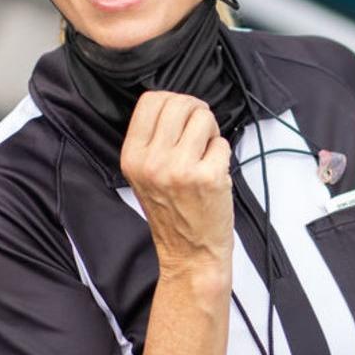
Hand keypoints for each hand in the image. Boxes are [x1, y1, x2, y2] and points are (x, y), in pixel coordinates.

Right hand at [120, 91, 233, 278]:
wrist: (189, 254)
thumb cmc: (172, 213)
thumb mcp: (144, 175)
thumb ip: (152, 140)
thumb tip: (176, 104)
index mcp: (132, 157)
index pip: (150, 100)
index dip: (173, 102)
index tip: (183, 116)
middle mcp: (152, 161)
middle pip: (179, 103)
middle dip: (195, 112)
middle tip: (199, 133)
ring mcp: (180, 169)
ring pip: (204, 117)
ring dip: (210, 132)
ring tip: (204, 155)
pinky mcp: (208, 176)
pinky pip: (222, 143)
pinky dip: (222, 154)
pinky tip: (213, 173)